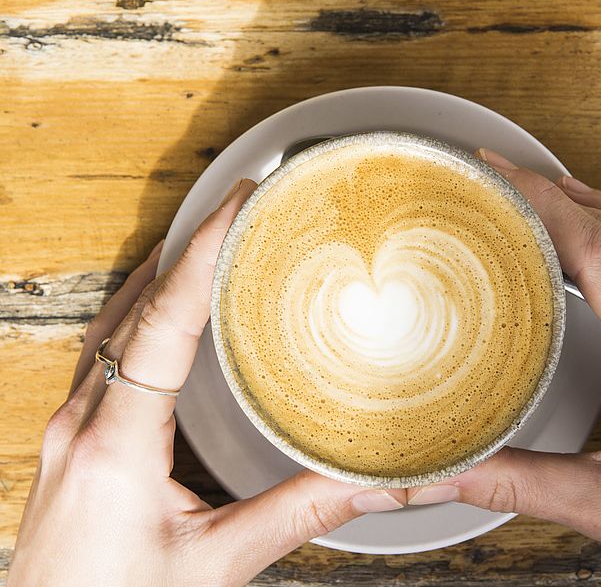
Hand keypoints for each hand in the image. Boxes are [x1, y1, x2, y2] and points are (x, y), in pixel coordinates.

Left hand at [9, 179, 404, 586]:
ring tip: (214, 242)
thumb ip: (300, 515)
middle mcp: (83, 422)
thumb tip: (376, 481)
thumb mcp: (216, 566)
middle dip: (190, 246)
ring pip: (116, 324)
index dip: (204, 254)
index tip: (240, 204)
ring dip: (165, 276)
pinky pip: (107, 353)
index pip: (165, 321)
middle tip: (243, 208)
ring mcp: (70, 429)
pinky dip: (145, 315)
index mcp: (115, 443)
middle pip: (137, 306)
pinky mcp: (74, 442)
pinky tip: (170, 313)